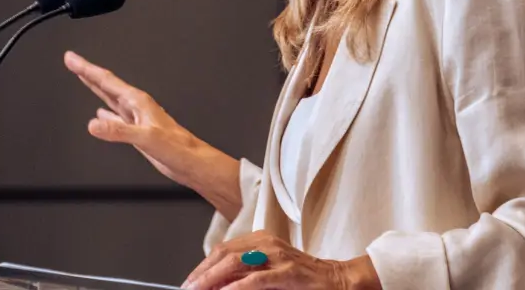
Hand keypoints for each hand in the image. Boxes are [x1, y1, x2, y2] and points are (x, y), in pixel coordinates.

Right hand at [64, 51, 215, 185]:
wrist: (191, 162)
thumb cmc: (178, 148)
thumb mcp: (146, 138)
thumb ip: (119, 131)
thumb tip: (94, 124)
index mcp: (138, 102)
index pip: (106, 80)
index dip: (86, 68)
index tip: (72, 59)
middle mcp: (136, 107)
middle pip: (106, 85)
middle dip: (87, 73)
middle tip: (72, 61)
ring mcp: (136, 119)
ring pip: (110, 98)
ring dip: (95, 88)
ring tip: (84, 79)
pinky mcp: (137, 132)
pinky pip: (116, 118)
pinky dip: (106, 114)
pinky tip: (100, 115)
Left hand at [183, 231, 376, 289]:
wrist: (336, 280)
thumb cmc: (302, 279)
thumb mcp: (269, 272)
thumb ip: (244, 275)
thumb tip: (217, 285)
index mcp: (260, 240)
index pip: (222, 249)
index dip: (202, 267)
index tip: (189, 283)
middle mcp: (266, 243)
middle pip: (223, 254)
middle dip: (201, 274)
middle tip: (187, 289)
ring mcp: (277, 256)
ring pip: (235, 263)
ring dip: (212, 279)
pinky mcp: (288, 273)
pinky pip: (256, 280)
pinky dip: (236, 287)